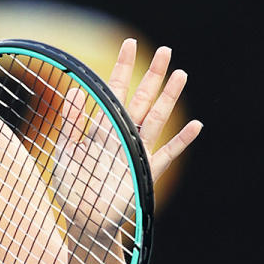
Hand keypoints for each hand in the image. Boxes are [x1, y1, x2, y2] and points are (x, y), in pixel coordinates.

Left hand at [51, 39, 202, 242]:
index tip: (130, 44)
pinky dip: (181, 141)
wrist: (84, 219)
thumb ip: (72, 121)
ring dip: (169, 98)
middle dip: (153, 75)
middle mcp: (124, 134)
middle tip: (167, 51)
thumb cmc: (73, 184)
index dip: (123, 68)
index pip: (115, 91)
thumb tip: (75, 90)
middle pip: (141, 99)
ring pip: (157, 119)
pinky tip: (196, 126)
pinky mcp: (147, 172)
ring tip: (181, 75)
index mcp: (104, 126)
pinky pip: (168, 153)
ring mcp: (138, 152)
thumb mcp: (67, 150)